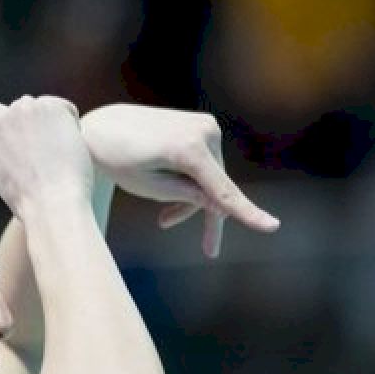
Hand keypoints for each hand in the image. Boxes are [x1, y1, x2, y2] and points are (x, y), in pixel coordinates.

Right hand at [0, 96, 94, 218]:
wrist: (51, 202)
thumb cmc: (29, 200)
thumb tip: (13, 143)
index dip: (12, 139)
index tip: (22, 155)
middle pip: (16, 112)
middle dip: (28, 126)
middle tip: (42, 154)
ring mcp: (22, 109)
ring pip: (39, 108)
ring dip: (48, 123)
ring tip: (56, 153)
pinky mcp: (49, 106)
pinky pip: (65, 109)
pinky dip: (70, 124)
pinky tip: (68, 148)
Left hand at [80, 104, 279, 257]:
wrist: (103, 127)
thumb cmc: (118, 160)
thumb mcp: (148, 187)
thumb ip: (187, 197)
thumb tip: (222, 208)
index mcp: (187, 149)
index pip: (221, 190)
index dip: (245, 213)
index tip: (271, 227)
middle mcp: (204, 130)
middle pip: (217, 186)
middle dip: (199, 213)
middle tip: (202, 247)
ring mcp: (206, 125)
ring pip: (212, 177)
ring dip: (193, 199)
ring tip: (164, 221)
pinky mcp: (202, 125)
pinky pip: (206, 164)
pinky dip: (193, 181)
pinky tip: (169, 193)